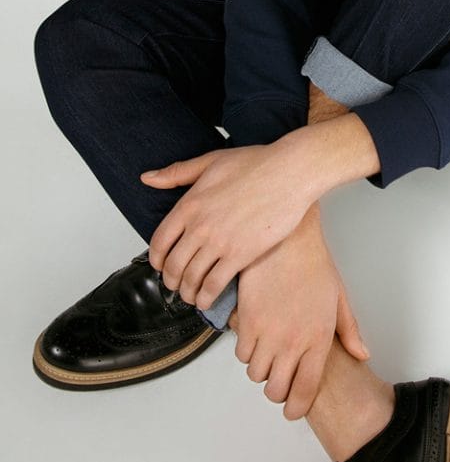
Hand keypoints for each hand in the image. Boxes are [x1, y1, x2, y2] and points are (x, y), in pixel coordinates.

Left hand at [144, 143, 313, 309]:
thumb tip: (148, 178)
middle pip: (173, 265)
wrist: (290, 173)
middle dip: (171, 281)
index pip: (159, 241)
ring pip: (192, 278)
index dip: (156, 259)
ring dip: (187, 292)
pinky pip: (214, 284)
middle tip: (175, 286)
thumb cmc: (256, 163)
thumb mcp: (211, 161)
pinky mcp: (241, 254)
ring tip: (191, 296)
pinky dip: (206, 297)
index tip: (161, 265)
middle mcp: (200, 226)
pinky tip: (207, 300)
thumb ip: (177, 172)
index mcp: (189, 204)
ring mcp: (220, 242)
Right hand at [232, 207, 368, 419]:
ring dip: (261, 367)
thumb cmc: (314, 265)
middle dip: (277, 390)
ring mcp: (268, 332)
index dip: (296, 407)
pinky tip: (255, 335)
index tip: (293, 409)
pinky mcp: (247, 320)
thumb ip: (350, 331)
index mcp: (318, 339)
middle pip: (275, 389)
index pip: (305, 391)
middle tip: (279, 377)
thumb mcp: (338, 298)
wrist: (288, 240)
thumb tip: (362, 354)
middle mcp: (292, 342)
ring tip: (268, 352)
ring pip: (255, 372)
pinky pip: (241, 351)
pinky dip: (246, 349)